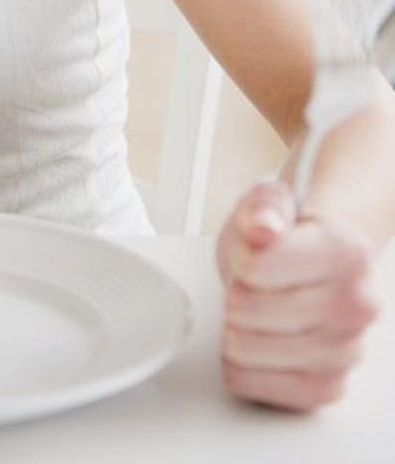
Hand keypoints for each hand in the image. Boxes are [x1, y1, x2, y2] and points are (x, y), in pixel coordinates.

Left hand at [216, 178, 381, 411]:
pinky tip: (257, 340)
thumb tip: (264, 226)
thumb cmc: (286, 238)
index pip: (257, 269)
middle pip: (245, 310)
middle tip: (254, 285)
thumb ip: (263, 208)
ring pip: (243, 350)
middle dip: (236, 293)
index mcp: (348, 253)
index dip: (242, 259)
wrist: (310, 266)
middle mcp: (357, 307)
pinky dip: (240, 363)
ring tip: (257, 310)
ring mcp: (345, 353)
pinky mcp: (325, 388)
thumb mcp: (268, 203)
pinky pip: (251, 384)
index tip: (256, 254)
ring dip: (234, 328)